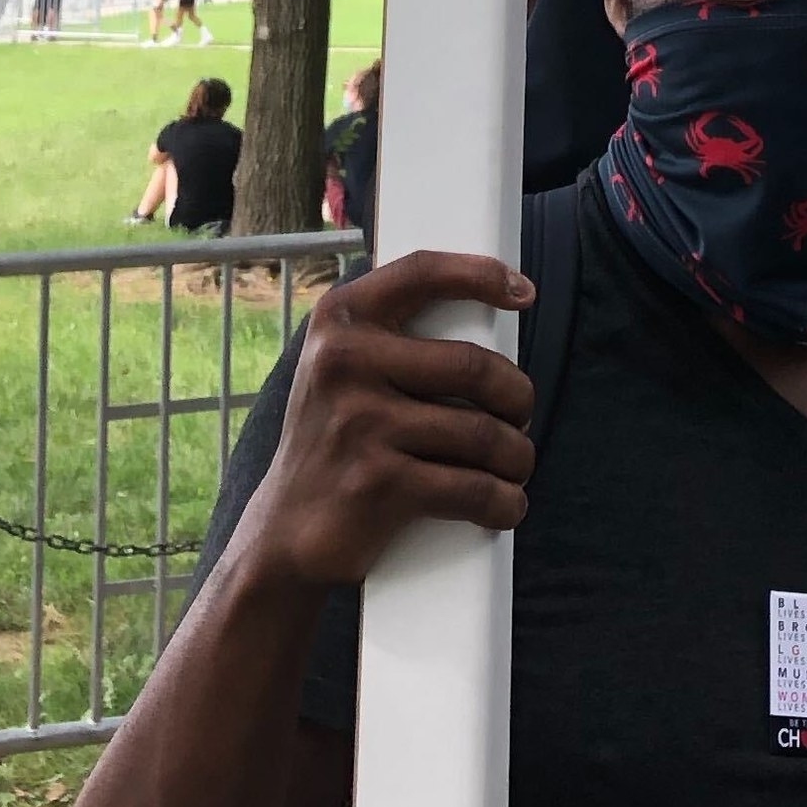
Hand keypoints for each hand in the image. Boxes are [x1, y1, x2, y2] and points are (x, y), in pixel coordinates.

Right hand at [244, 254, 535, 595]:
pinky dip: (503, 502)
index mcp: (340, 319)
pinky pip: (472, 489)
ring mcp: (360, 423)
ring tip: (516, 464)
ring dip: (518, 456)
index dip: (480, 274)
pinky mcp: (378, 484)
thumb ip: (387, 335)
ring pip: (482, 433)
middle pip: (473, 365)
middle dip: (517, 396)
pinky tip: (507, 504)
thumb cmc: (332, 441)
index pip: (421, 272)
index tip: (523, 293)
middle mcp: (345, 361)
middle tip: (520, 417)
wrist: (283, 533)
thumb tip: (484, 319)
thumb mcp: (337, 367)